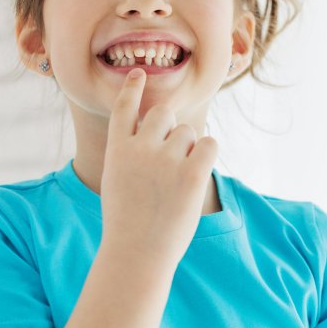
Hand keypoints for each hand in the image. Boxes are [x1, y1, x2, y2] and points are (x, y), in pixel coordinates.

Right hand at [99, 69, 217, 267]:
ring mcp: (165, 159)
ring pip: (189, 132)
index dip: (133, 89)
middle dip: (172, 127)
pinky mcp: (191, 173)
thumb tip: (166, 132)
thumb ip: (135, 155)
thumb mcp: (119, 183)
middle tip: (172, 154)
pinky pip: (210, 144)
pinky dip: (208, 154)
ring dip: (190, 147)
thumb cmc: (129, 223)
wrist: (136, 254)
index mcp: (117, 151)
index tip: (139, 73)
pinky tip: (198, 173)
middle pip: (164, 114)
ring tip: (178, 179)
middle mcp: (140, 148)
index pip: (124, 110)